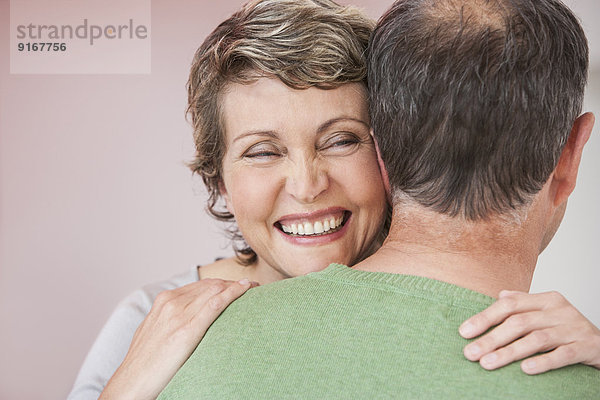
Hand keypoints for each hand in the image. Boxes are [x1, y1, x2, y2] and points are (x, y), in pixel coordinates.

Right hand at [99, 278, 257, 399]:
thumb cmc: (144, 363)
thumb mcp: (155, 332)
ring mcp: (179, 314)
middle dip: (233, 283)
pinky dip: (233, 293)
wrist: (131, 382)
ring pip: (215, 290)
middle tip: (252, 287)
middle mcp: (171, 302)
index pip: (200, 286)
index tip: (237, 286)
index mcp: (164, 301)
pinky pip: (216, 304)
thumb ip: (170, 320)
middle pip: (210, 285)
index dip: (221, 283)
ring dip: (237, 286)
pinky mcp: (187, 329)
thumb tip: (188, 320)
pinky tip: (246, 290)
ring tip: (254, 288)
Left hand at [459, 290, 599, 373]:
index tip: (464, 332)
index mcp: (546, 299)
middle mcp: (560, 311)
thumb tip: (499, 295)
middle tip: (470, 353)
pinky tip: (524, 369)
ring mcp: (574, 329)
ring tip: (487, 364)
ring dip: (508, 352)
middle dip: (491, 339)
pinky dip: (543, 362)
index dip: (485, 317)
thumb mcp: (546, 313)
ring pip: (536, 339)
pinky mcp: (587, 348)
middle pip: (519, 323)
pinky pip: (562, 355)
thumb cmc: (567, 330)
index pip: (509, 304)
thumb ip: (523, 303)